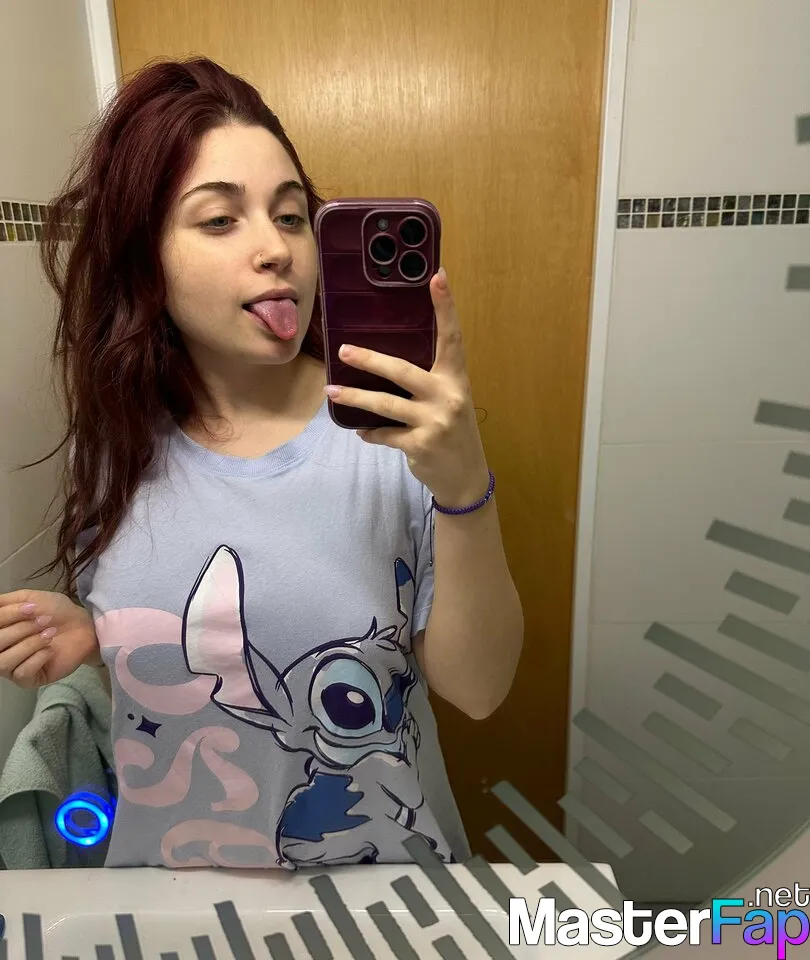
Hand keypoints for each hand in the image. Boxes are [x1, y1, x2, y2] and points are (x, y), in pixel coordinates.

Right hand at [0, 590, 99, 687]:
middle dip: (21, 629)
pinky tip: (51, 650)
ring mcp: (11, 667)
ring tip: (50, 634)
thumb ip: (5, 602)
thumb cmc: (54, 612)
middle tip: (44, 621)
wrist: (82, 626)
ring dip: (30, 644)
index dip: (8, 615)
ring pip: (4, 662)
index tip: (32, 607)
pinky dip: (38, 657)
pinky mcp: (27, 680)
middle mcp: (0, 650)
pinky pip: (21, 672)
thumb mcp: (28, 598)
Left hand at [324, 268, 490, 507]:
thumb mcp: (448, 399)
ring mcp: (434, 422)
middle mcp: (448, 396)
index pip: (452, 337)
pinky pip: (384, 434)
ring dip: (355, 397)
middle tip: (344, 349)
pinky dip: (370, 432)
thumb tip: (384, 359)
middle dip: (370, 360)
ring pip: (385, 404)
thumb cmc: (451, 429)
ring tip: (333, 389)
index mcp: (455, 378)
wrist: (464, 475)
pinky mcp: (420, 445)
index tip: (437, 276)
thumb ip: (428, 379)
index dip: (446, 307)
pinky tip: (361, 431)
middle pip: (403, 371)